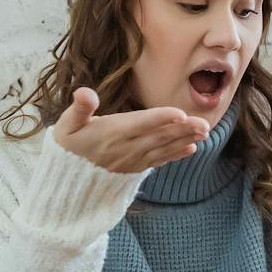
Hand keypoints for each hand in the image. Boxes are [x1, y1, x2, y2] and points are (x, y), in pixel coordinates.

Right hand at [52, 87, 208, 173]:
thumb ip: (79, 108)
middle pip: (157, 136)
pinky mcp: (134, 168)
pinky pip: (158, 161)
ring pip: (162, 148)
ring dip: (184, 140)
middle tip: (205, 123)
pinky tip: (190, 148)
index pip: (139, 124)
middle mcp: (124, 148)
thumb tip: (85, 92)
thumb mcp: (67, 125)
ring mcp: (131, 160)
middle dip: (182, 130)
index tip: (180, 113)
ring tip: (204, 132)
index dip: (159, 118)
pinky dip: (174, 155)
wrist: (65, 178)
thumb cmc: (68, 144)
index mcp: (110, 133)